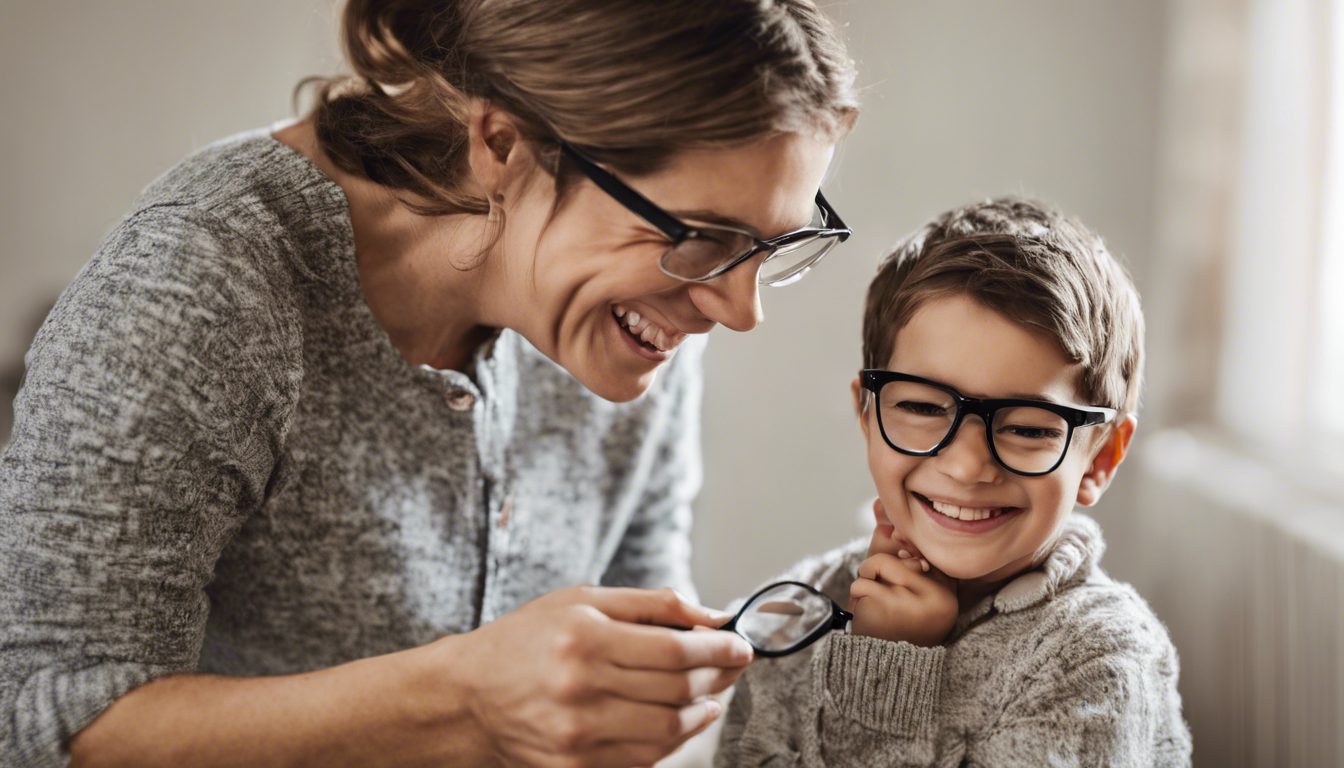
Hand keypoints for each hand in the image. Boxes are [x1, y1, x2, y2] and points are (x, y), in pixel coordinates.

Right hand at [440, 585, 753, 767]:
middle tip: (733, 665)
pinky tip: (682, 720)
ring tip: (710, 694)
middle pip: (677, 689)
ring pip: (668, 729)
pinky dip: (673, 741)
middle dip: (717, 676)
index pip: (674, 648)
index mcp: (584, 640)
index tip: (741, 645)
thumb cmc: (526, 641)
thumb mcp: (581, 603)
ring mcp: (578, 736)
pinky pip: (644, 759)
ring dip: (702, 712)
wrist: (467, 698)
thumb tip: (711, 615)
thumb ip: (650, 604)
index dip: (718, 649)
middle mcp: (581, 689)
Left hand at [848, 498, 957, 646]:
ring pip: (879, 563)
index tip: (897, 557)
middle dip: (879, 565)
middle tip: (878, 584)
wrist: (889, 667)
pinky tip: (864, 608)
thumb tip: (879, 505)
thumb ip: (892, 546)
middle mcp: (939, 593)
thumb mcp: (901, 585)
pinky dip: (857, 593)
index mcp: (947, 588)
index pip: (923, 548)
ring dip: (865, 578)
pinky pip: (864, 583)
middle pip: (899, 552)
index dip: (903, 544)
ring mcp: (918, 600)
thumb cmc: (895, 622)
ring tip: (870, 596)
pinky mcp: (893, 608)